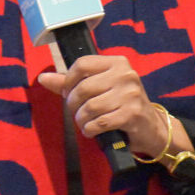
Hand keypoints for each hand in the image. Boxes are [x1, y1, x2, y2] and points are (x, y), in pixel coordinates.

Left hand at [38, 54, 167, 158]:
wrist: (152, 127)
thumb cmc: (121, 105)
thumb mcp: (100, 88)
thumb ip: (71, 82)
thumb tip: (43, 78)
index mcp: (117, 62)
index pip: (82, 64)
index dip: (68, 80)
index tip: (68, 93)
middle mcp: (126, 74)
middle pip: (83, 87)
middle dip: (73, 104)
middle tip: (77, 113)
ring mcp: (130, 94)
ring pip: (90, 107)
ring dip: (81, 120)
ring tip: (84, 123)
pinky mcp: (132, 114)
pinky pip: (99, 123)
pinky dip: (90, 130)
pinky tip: (92, 131)